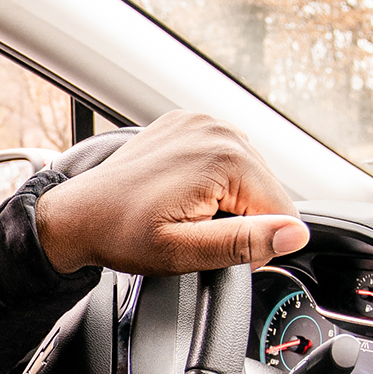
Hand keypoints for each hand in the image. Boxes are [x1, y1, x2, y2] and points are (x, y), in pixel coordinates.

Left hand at [33, 112, 309, 275]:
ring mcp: (202, 122)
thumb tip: (295, 234)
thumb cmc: (120, 233)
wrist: (77, 213)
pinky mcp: (188, 124)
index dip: (257, 244)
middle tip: (195, 234)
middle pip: (268, 191)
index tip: (216, 249)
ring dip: (229, 202)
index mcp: (225, 157)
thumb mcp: (184, 251)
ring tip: (185, 213)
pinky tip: (182, 195)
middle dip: (243, 221)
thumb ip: (244, 243)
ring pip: (249, 176)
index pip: (284, 212)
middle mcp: (218, 130)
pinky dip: (213, 182)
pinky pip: (224, 159)